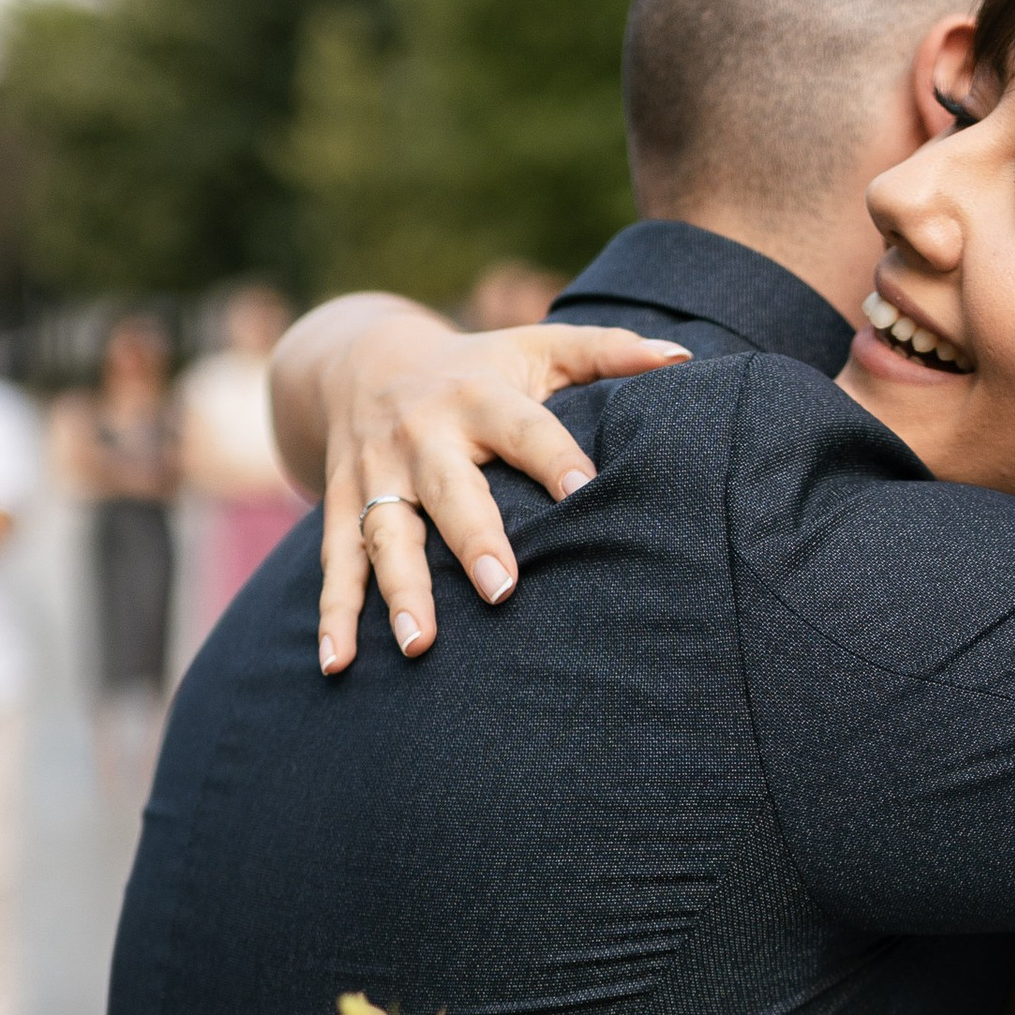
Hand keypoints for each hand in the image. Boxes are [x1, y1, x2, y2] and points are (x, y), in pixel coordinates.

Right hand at [314, 316, 689, 672]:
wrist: (361, 358)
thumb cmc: (478, 366)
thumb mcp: (538, 347)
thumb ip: (607, 352)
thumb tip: (681, 360)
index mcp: (478, 395)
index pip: (524, 428)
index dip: (553, 456)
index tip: (585, 490)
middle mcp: (422, 435)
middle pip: (450, 491)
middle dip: (473, 541)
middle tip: (504, 591)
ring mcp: (376, 475)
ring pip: (384, 535)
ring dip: (400, 591)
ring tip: (420, 645)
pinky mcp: (341, 506)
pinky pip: (336, 565)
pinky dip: (333, 617)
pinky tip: (340, 667)